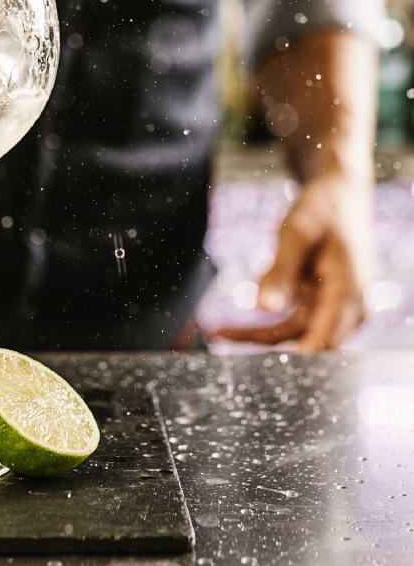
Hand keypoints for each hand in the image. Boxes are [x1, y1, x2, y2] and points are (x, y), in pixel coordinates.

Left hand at [212, 175, 372, 351]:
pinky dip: (266, 320)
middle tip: (221, 337)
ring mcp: (334, 306)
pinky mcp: (321, 304)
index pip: (324, 336)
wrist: (339, 197)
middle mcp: (346, 305)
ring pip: (295, 332)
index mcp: (347, 290)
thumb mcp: (295, 235)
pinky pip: (293, 320)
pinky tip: (235, 322)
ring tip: (218, 332)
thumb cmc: (319, 212)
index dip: (298, 357)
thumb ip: (280, 272)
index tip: (265, 368)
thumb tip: (263, 308)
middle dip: (266, 342)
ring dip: (259, 333)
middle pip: (305, 338)